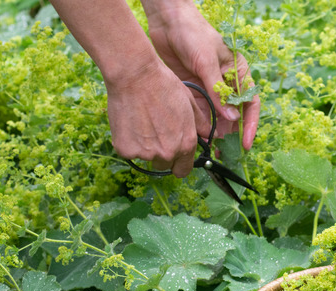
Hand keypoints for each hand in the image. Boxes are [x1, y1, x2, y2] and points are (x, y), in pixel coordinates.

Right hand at [104, 60, 207, 176]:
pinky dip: (127, 141)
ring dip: (144, 147)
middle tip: (154, 131)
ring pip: (146, 158)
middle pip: (164, 165)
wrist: (135, 75)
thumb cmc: (164, 85)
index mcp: (186, 144)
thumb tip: (210, 136)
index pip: (183, 170)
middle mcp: (168, 152)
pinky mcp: (126, 149)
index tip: (174, 157)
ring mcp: (146, 153)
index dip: (179, 163)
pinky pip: (128, 152)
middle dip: (161, 153)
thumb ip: (200, 124)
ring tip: (141, 122)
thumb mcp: (189, 103)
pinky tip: (129, 122)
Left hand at [142, 1, 260, 149]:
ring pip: (215, 117)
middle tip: (222, 151)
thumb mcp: (207, 62)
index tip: (245, 143)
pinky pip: (199, 112)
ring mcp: (209, 88)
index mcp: (238, 73)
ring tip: (209, 148)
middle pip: (233, 115)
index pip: (250, 103)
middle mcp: (226, 83)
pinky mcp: (192, 90)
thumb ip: (218, 91)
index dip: (250, 125)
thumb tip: (232, 120)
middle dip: (229, 134)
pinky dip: (198, 124)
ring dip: (213, 132)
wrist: (167, 21)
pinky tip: (196, 136)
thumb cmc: (193, 33)